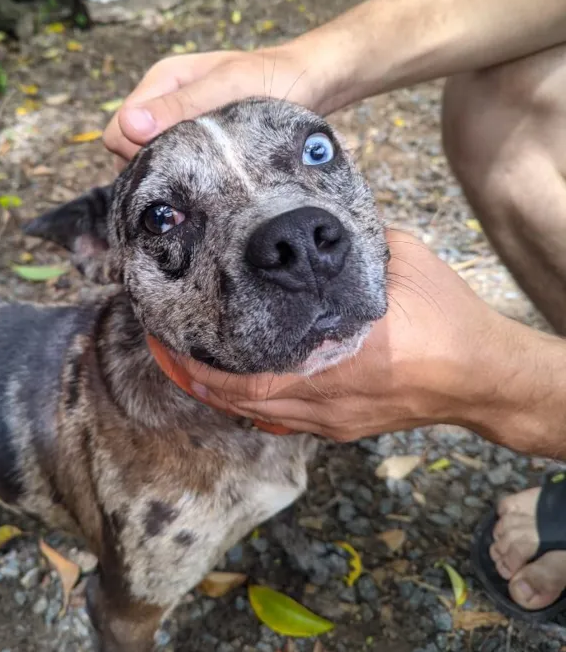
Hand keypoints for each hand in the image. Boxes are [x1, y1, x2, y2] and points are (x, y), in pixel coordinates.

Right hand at [103, 45, 321, 166]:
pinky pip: (172, 163)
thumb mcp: (228, 88)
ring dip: (168, 172)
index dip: (138, 153)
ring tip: (204, 178)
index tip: (177, 163)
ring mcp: (177, 121)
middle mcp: (163, 101)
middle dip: (150, 165)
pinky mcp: (195, 140)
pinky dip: (183, 175)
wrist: (310, 82)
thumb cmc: (272, 79)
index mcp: (162, 80)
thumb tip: (130, 125)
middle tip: (193, 175)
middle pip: (126, 148)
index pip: (119, 130)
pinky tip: (209, 181)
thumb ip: (180, 106)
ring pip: (147, 159)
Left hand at [150, 231, 513, 441]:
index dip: (195, 364)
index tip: (167, 337)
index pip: (243, 378)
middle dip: (194, 378)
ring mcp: (332, 420)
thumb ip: (352, 244)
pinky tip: (244, 378)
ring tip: (192, 361)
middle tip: (167, 346)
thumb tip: (315, 222)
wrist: (484, 376)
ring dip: (220, 392)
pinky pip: (283, 420)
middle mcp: (324, 399)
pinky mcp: (342, 428)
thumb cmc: (448, 317)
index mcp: (333, 359)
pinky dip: (253, 402)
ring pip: (256, 416)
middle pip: (237, 403)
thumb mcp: (401, 262)